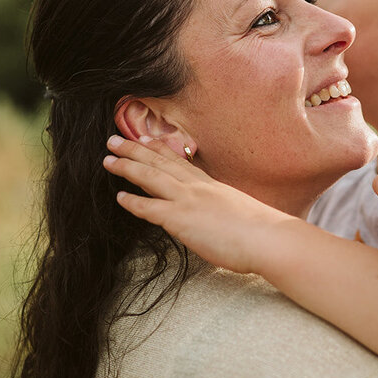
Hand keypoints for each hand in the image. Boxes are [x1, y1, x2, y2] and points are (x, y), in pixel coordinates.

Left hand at [104, 135, 291, 273]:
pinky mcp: (181, 219)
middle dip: (135, 149)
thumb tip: (218, 218)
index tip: (145, 140)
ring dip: (128, 166)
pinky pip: (150, 208)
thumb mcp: (239, 211)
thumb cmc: (261, 232)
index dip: (159, 150)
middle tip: (114, 139)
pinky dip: (133, 202)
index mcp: (211, 185)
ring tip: (108, 159)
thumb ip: (223, 210)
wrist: (268, 238)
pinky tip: (119, 197)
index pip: (180, 162)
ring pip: (151, 177)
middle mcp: (197, 187)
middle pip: (160, 162)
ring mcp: (188, 201)